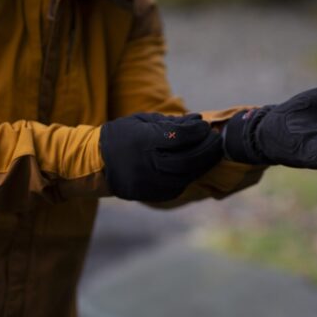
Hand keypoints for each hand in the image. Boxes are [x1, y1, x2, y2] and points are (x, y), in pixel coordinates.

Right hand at [100, 113, 222, 201]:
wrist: (98, 163)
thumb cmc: (124, 135)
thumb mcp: (144, 121)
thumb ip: (172, 122)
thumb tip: (199, 122)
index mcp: (143, 141)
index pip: (180, 137)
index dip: (197, 131)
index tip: (205, 126)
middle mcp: (147, 165)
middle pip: (188, 160)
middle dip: (207, 149)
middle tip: (217, 140)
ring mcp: (150, 183)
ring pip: (187, 176)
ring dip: (203, 164)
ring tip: (212, 152)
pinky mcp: (153, 195)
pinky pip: (179, 187)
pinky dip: (191, 175)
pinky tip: (197, 165)